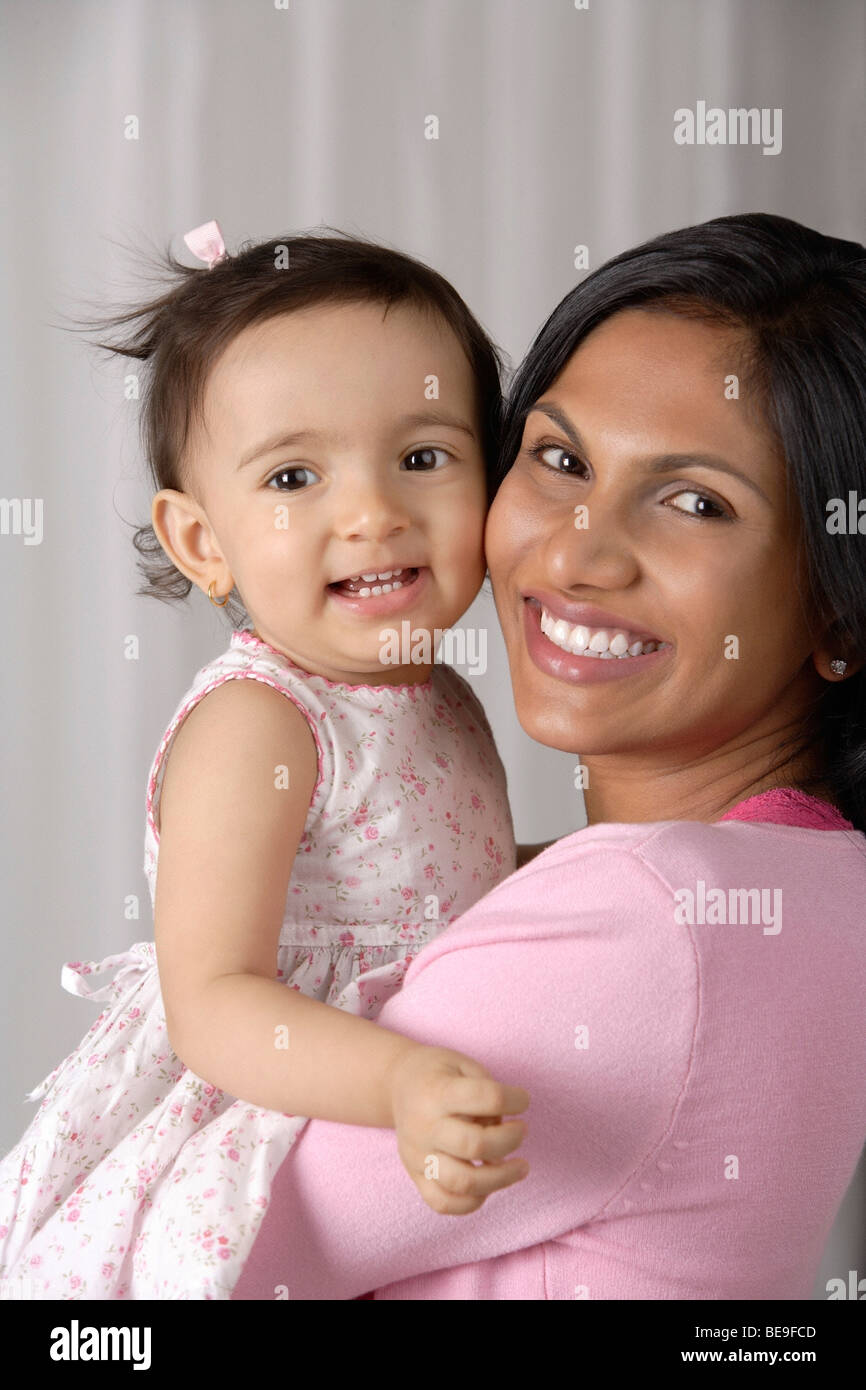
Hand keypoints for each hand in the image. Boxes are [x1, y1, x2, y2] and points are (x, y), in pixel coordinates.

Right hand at [387, 1044, 529, 1214]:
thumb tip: (501, 1129)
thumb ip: (487, 1092)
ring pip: (462, 1182)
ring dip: (501, 1178)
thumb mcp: (464, 1065)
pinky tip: (489, 1185)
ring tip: (520, 1166)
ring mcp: (418, 1155)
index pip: (486, 1097)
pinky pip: (444, 1203)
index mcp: (438, 1092)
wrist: (397, 1084)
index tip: (524, 1099)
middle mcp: (425, 1126)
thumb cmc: (439, 1074)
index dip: (515, 1099)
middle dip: (510, 1140)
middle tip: (522, 1130)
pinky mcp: (415, 1176)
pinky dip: (473, 1201)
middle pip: (474, 1144)